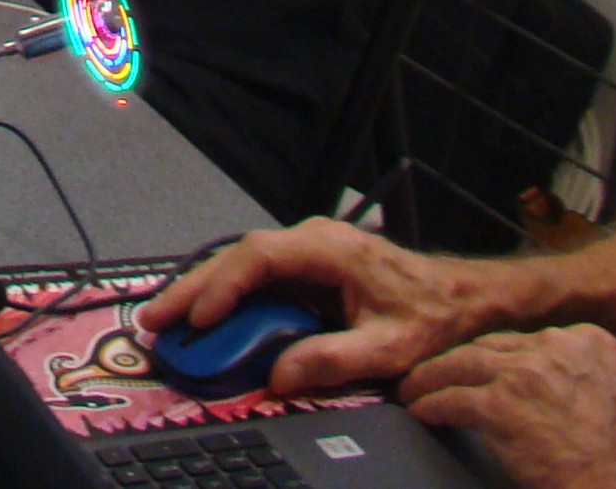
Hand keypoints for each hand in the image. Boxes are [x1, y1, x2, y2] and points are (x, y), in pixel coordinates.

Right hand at [138, 219, 484, 396]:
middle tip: (153, 319)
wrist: (462, 296)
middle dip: (193, 287)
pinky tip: (202, 315)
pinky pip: (257, 275)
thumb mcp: (388, 348)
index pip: (259, 256)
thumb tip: (278, 377)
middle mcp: (311, 238)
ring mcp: (307, 248)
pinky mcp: (306, 265)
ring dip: (203, 290)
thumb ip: (334, 360)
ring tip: (165, 318)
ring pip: (241, 262)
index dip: (223, 286)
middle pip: (238, 255)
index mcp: (330, 248)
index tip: (199, 320)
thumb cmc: (430, 315)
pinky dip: (225, 294)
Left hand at [402, 327, 615, 488]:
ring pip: (460, 366)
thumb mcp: (606, 391)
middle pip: (489, 347)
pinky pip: (451, 400)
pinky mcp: (498, 405)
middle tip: (436, 372)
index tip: (480, 361)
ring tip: (414, 388)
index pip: (525, 338)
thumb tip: (539, 379)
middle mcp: (552, 347)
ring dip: (431, 378)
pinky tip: (421, 412)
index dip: (497, 353)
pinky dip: (431, 406)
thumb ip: (573, 372)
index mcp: (586, 340)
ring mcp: (522, 373)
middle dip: (459, 362)